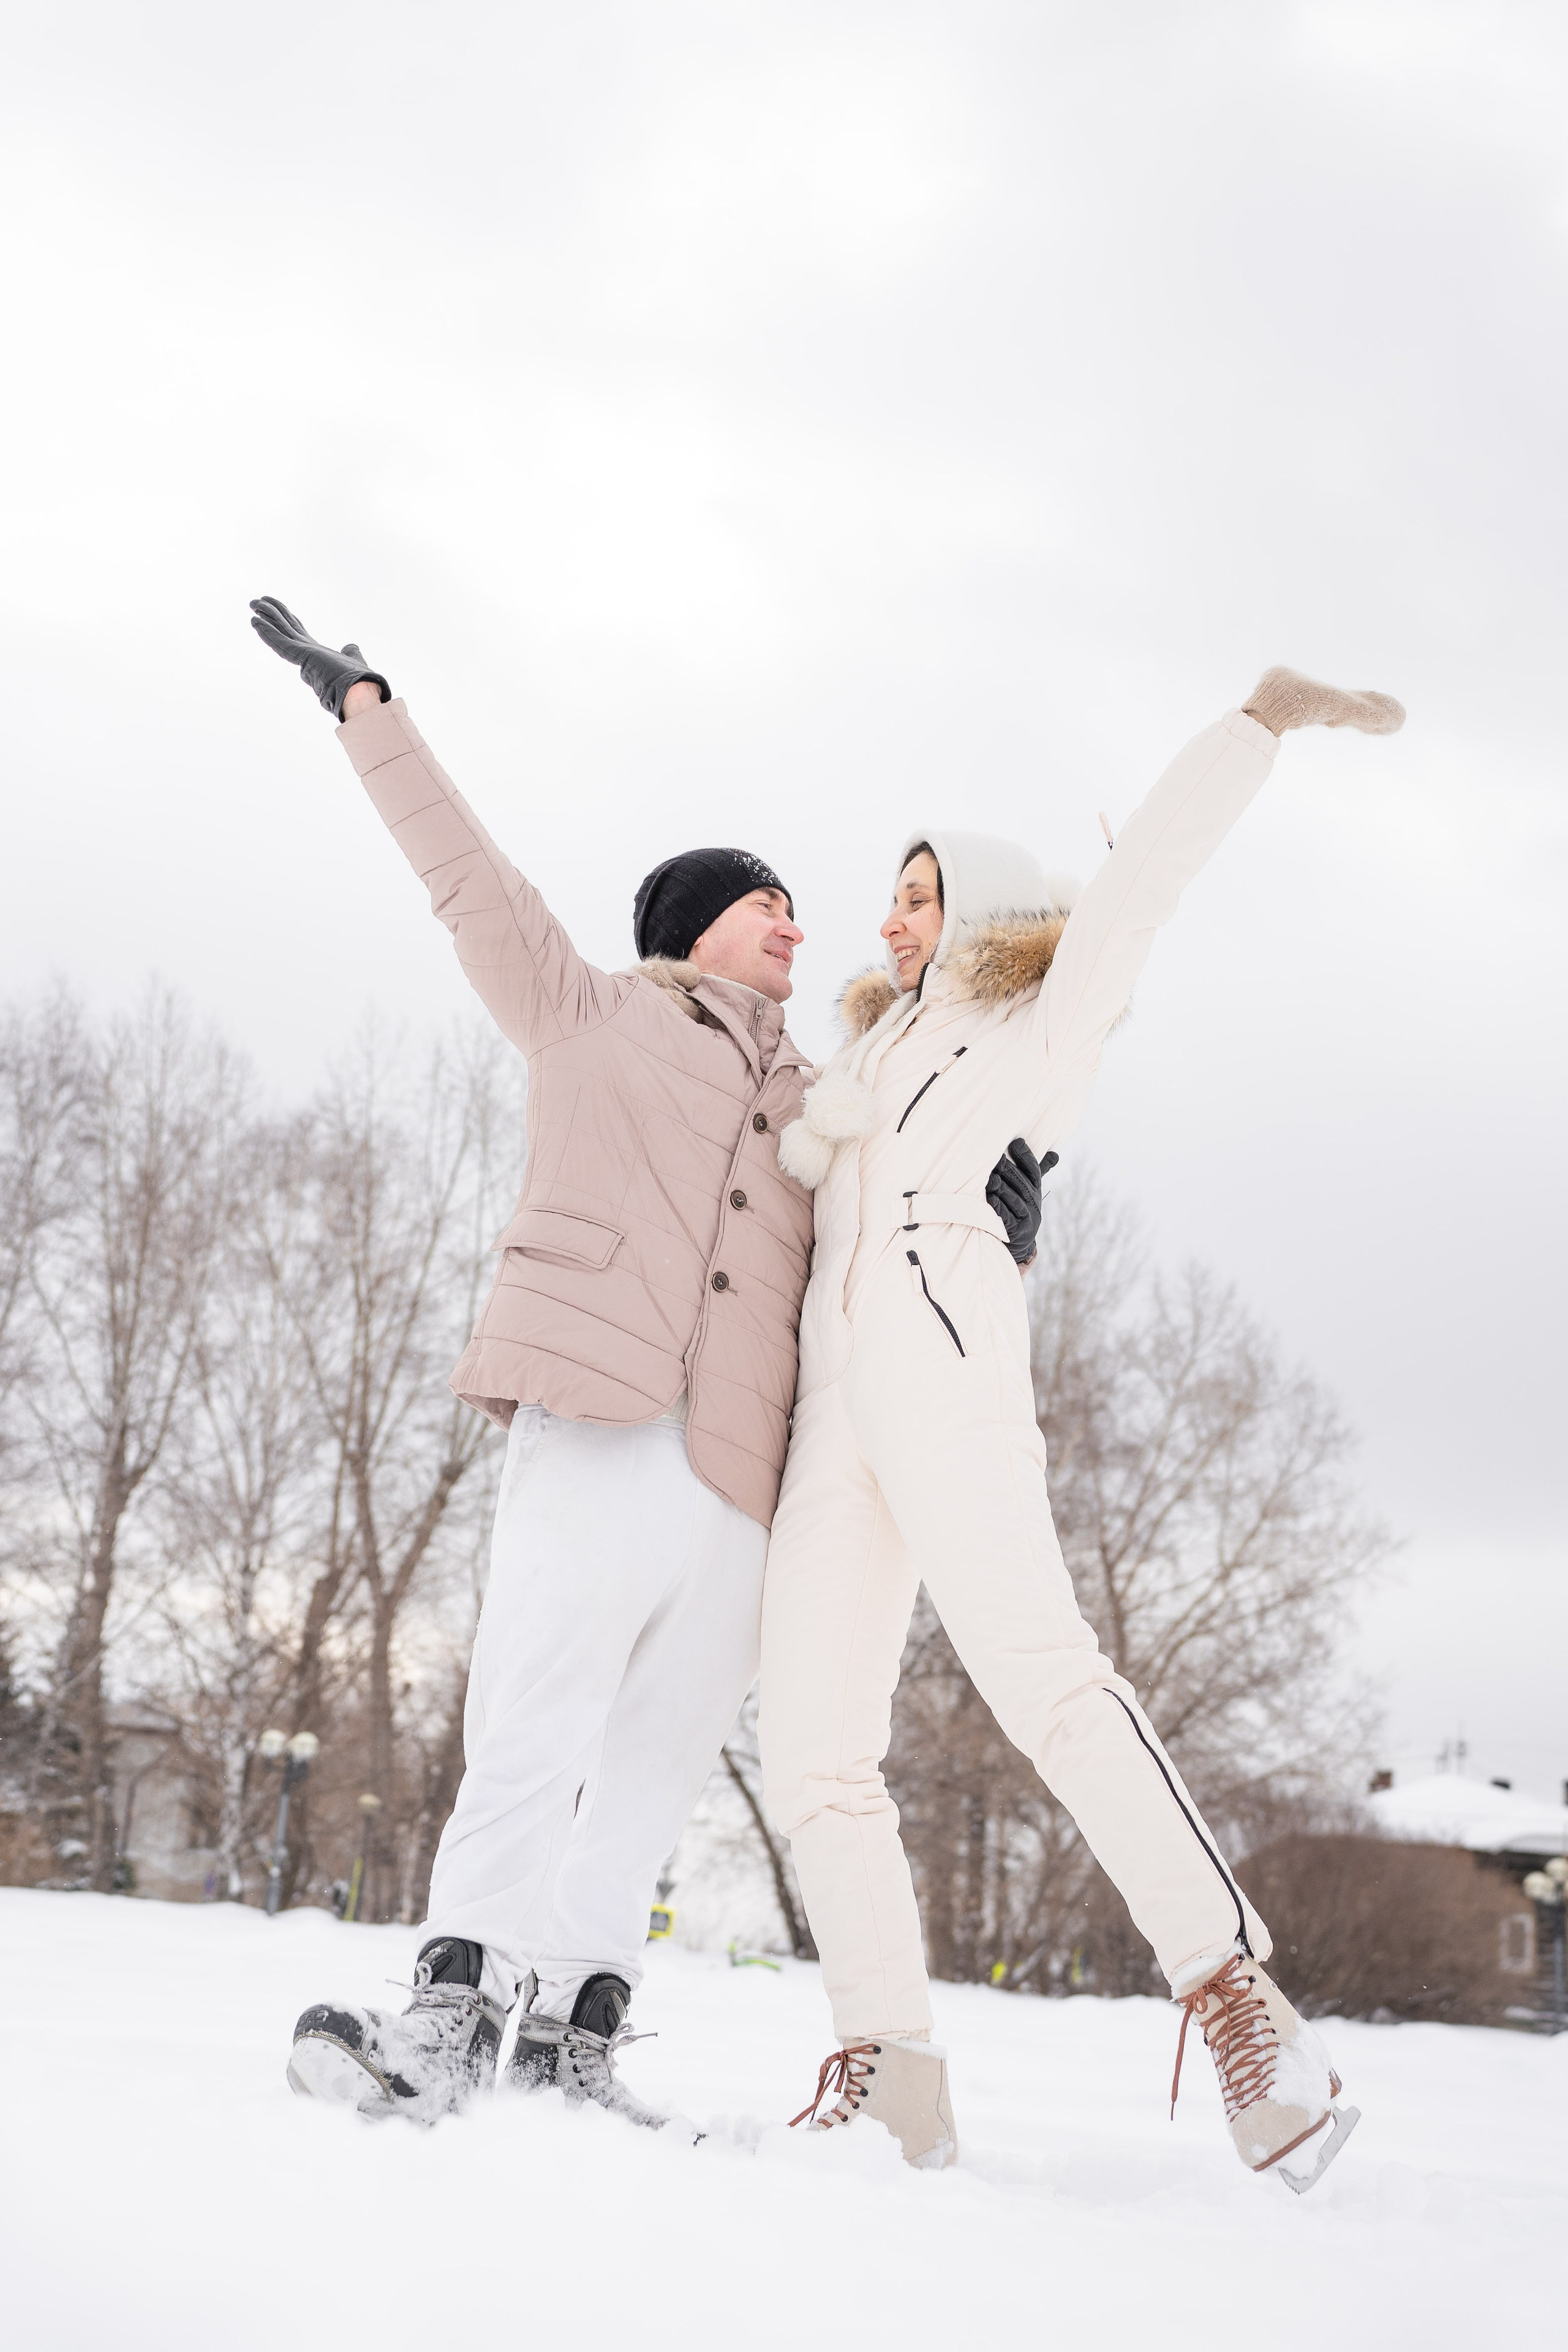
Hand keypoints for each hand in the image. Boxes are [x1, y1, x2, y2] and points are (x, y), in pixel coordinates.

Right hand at [249, 596, 390, 720]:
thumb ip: (349, 652)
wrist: (357, 692)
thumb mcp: (352, 658)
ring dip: (265, 619)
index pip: (296, 629)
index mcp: (314, 650)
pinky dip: (267, 632)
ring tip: (253, 605)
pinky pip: (280, 642)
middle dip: (270, 613)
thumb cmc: (355, 680)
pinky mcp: (300, 656)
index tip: (275, 607)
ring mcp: (301, 654)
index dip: (285, 617)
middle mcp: (305, 651)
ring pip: (280, 631)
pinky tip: (255, 621)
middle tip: (255, 602)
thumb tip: (351, 648)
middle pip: (284, 626)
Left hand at [987, 1138, 1057, 1266]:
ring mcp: (1027, 1219)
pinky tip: (990, 1200)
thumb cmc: (1019, 1210)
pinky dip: (999, 1208)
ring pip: (1015, 1200)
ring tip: (991, 1179)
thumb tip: (1055, 1154)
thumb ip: (1036, 1172)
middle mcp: (1034, 1204)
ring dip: (1002, 1188)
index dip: (1026, 1156)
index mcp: (1035, 1191)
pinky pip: (1007, 1218)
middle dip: (1009, 1170)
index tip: (1016, 1142)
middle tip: (994, 1158)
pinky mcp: (1016, 1233)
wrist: (1018, 1244)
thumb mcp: (1029, 1192)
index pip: (1034, 1171)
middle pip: (1023, 1184)